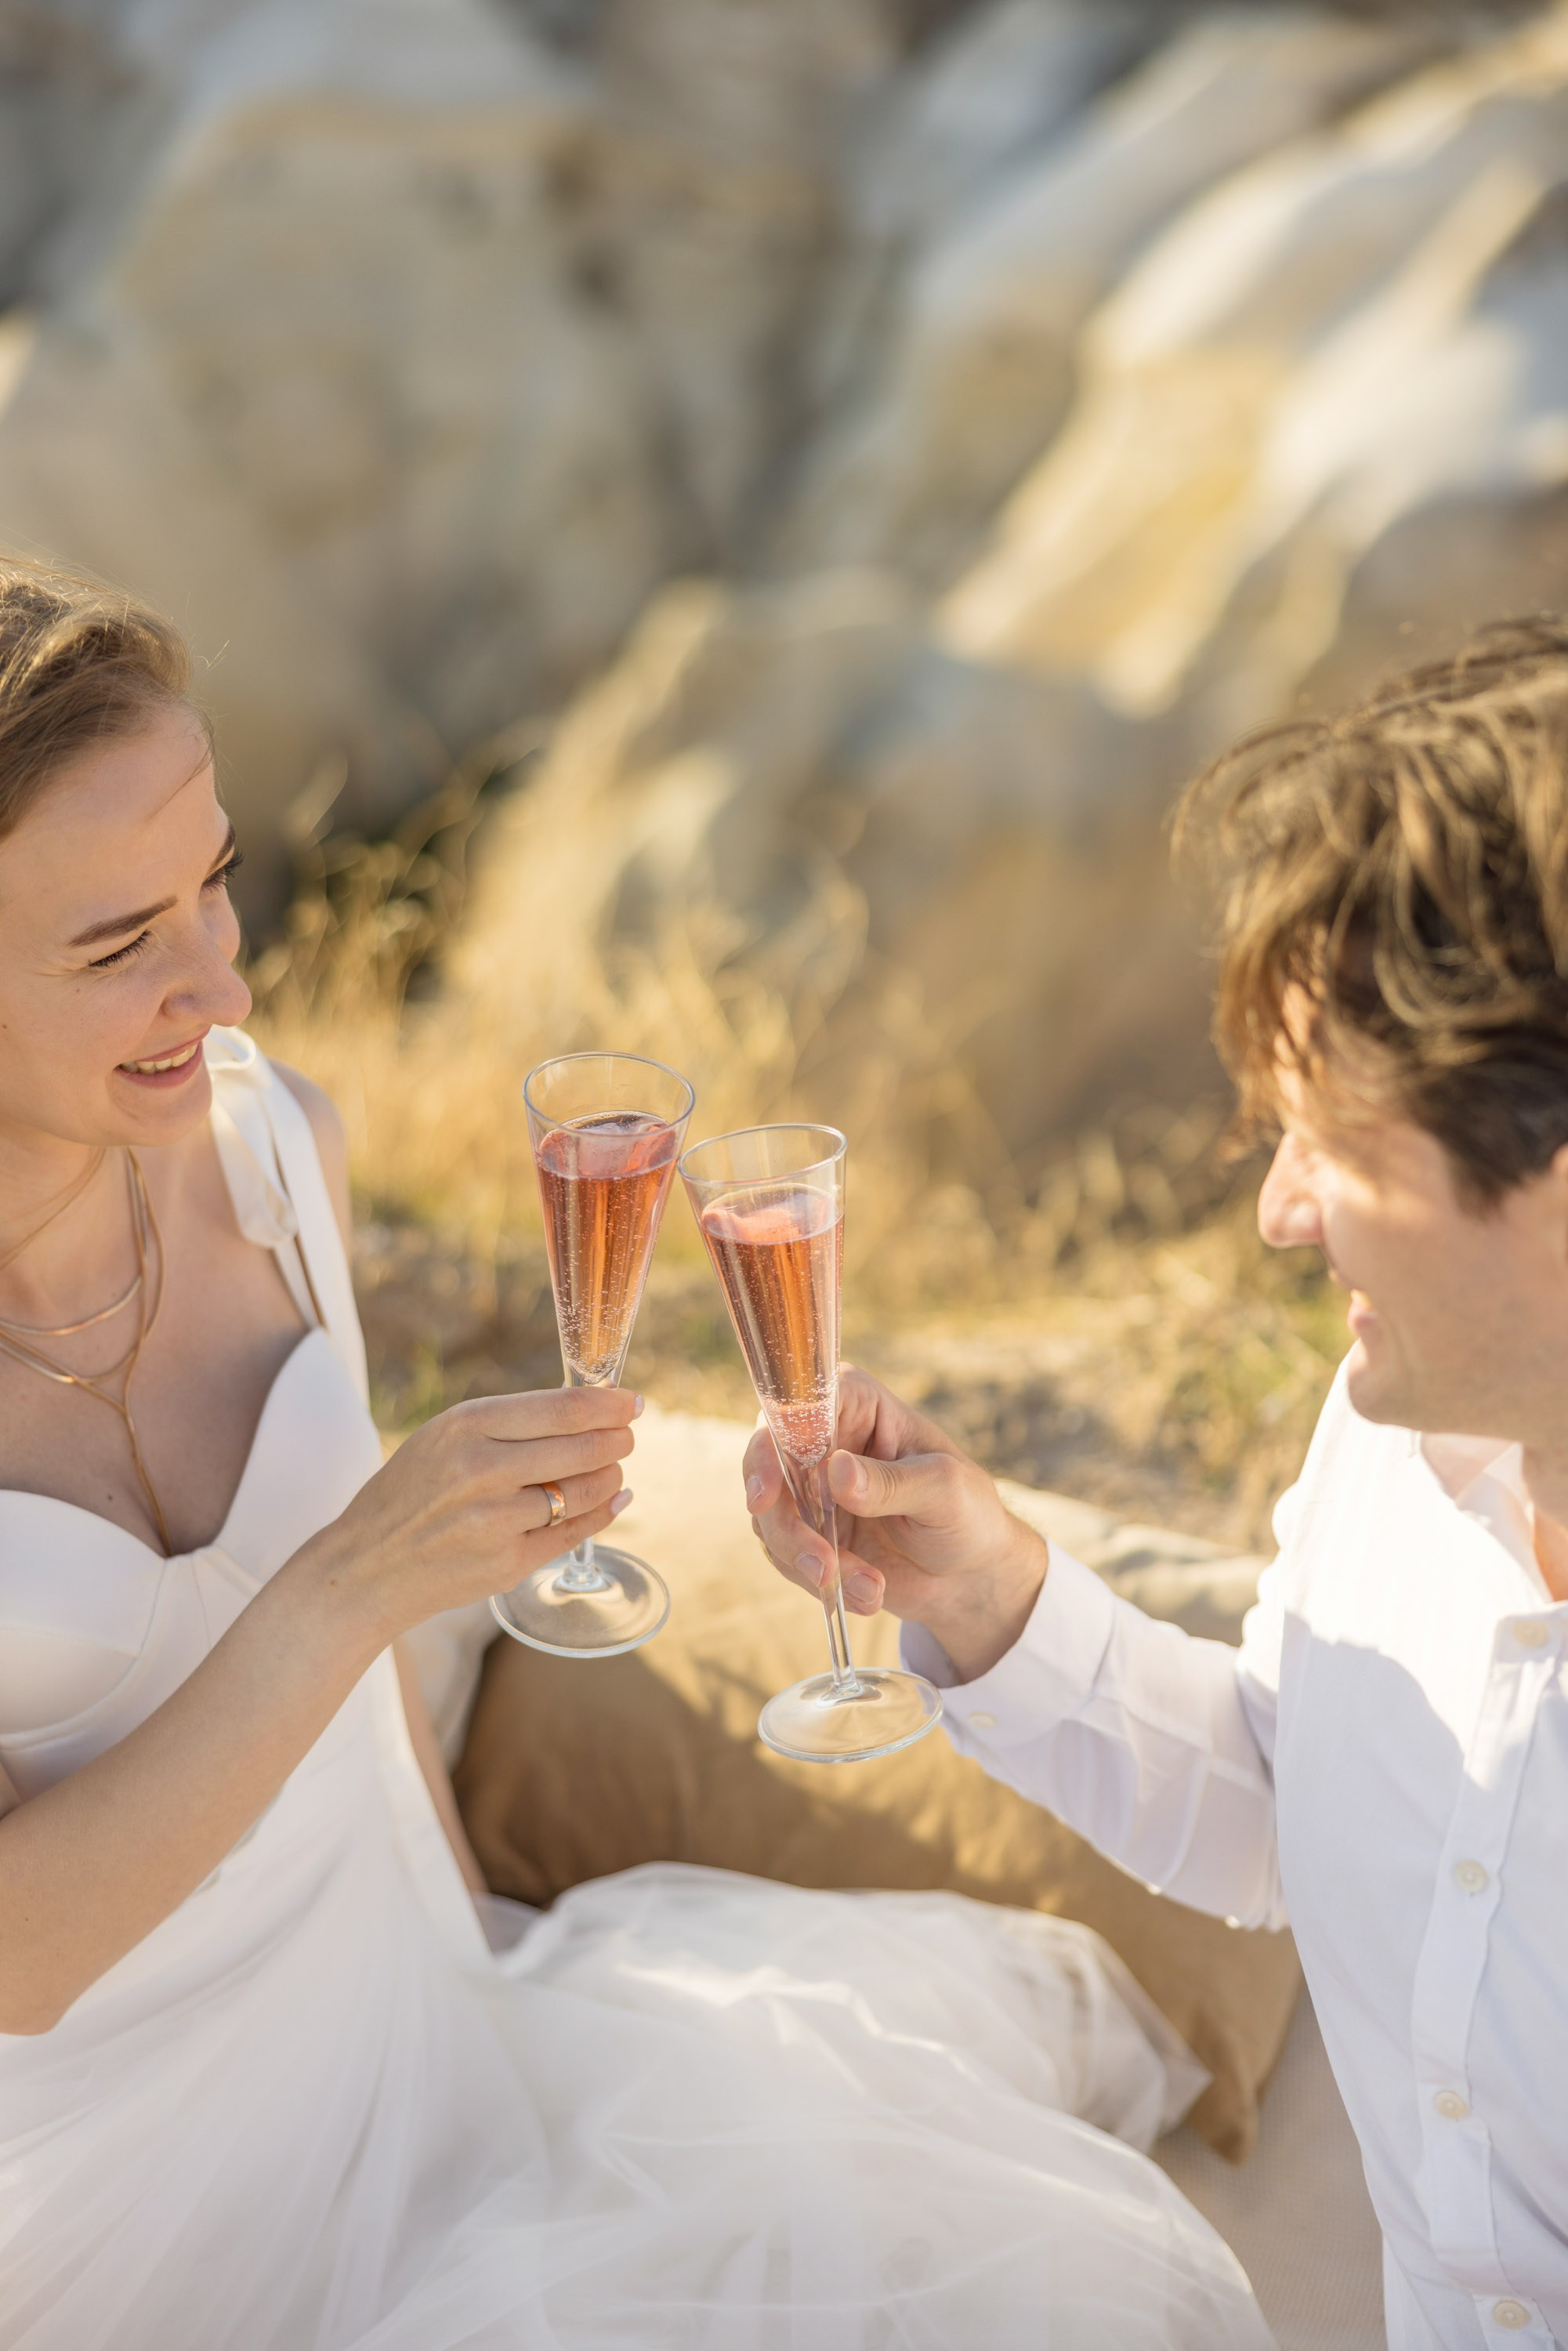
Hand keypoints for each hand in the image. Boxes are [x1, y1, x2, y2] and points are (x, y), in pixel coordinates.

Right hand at [301, 1386, 638, 1648]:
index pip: (563, 1408)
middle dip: (618, 1439)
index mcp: (466, 1426)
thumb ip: (507, 1424)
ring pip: (585, 1491)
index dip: (609, 1404)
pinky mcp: (506, 1563)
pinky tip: (613, 1500)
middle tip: (628, 1435)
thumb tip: (586, 1411)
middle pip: (583, 1447)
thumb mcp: (443, 1438)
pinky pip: (573, 1533)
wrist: (364, 1567)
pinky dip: (602, 1514)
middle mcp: (482, 1469)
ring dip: (611, 1476)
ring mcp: (496, 1520)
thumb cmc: (408, 1493)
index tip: (631, 1402)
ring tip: (613, 1468)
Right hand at [744, 1368, 1047, 1681]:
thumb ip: (891, 1482)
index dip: (771, 1447)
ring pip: (770, 1518)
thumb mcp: (944, 1490)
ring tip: (868, 1589)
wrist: (970, 1573)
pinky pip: (784, 1555)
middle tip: (823, 1567)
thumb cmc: (967, 1512)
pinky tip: (867, 1594)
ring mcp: (809, 1488)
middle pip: (766, 1466)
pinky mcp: (806, 1531)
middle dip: (785, 1524)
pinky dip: (821, 1582)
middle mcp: (822, 1440)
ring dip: (811, 1562)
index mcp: (856, 1405)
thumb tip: (836, 1470)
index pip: (796, 1406)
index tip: (766, 1497)